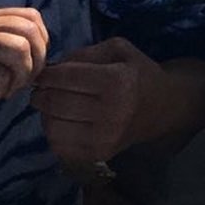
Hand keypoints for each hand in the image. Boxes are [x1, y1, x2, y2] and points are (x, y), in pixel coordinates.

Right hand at [0, 6, 49, 124]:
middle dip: (36, 63)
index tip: (28, 67)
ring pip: (21, 51)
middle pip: (31, 31)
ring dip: (19, 78)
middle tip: (17, 83)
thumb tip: (40, 57)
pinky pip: (1, 76)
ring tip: (0, 90)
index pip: (31, 17)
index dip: (40, 44)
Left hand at [30, 37, 162, 166]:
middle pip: (55, 103)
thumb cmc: (137, 74)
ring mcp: (105, 138)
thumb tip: (52, 69)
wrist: (163, 107)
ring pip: (52, 127)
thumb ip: (84, 54)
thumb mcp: (118, 50)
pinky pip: (59, 146)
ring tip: (53, 106)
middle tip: (42, 90)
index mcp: (117, 82)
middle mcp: (111, 112)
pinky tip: (63, 122)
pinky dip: (54, 133)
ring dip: (45, 115)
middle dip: (41, 94)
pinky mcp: (99, 154)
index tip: (43, 74)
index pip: (64, 77)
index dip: (47, 75)